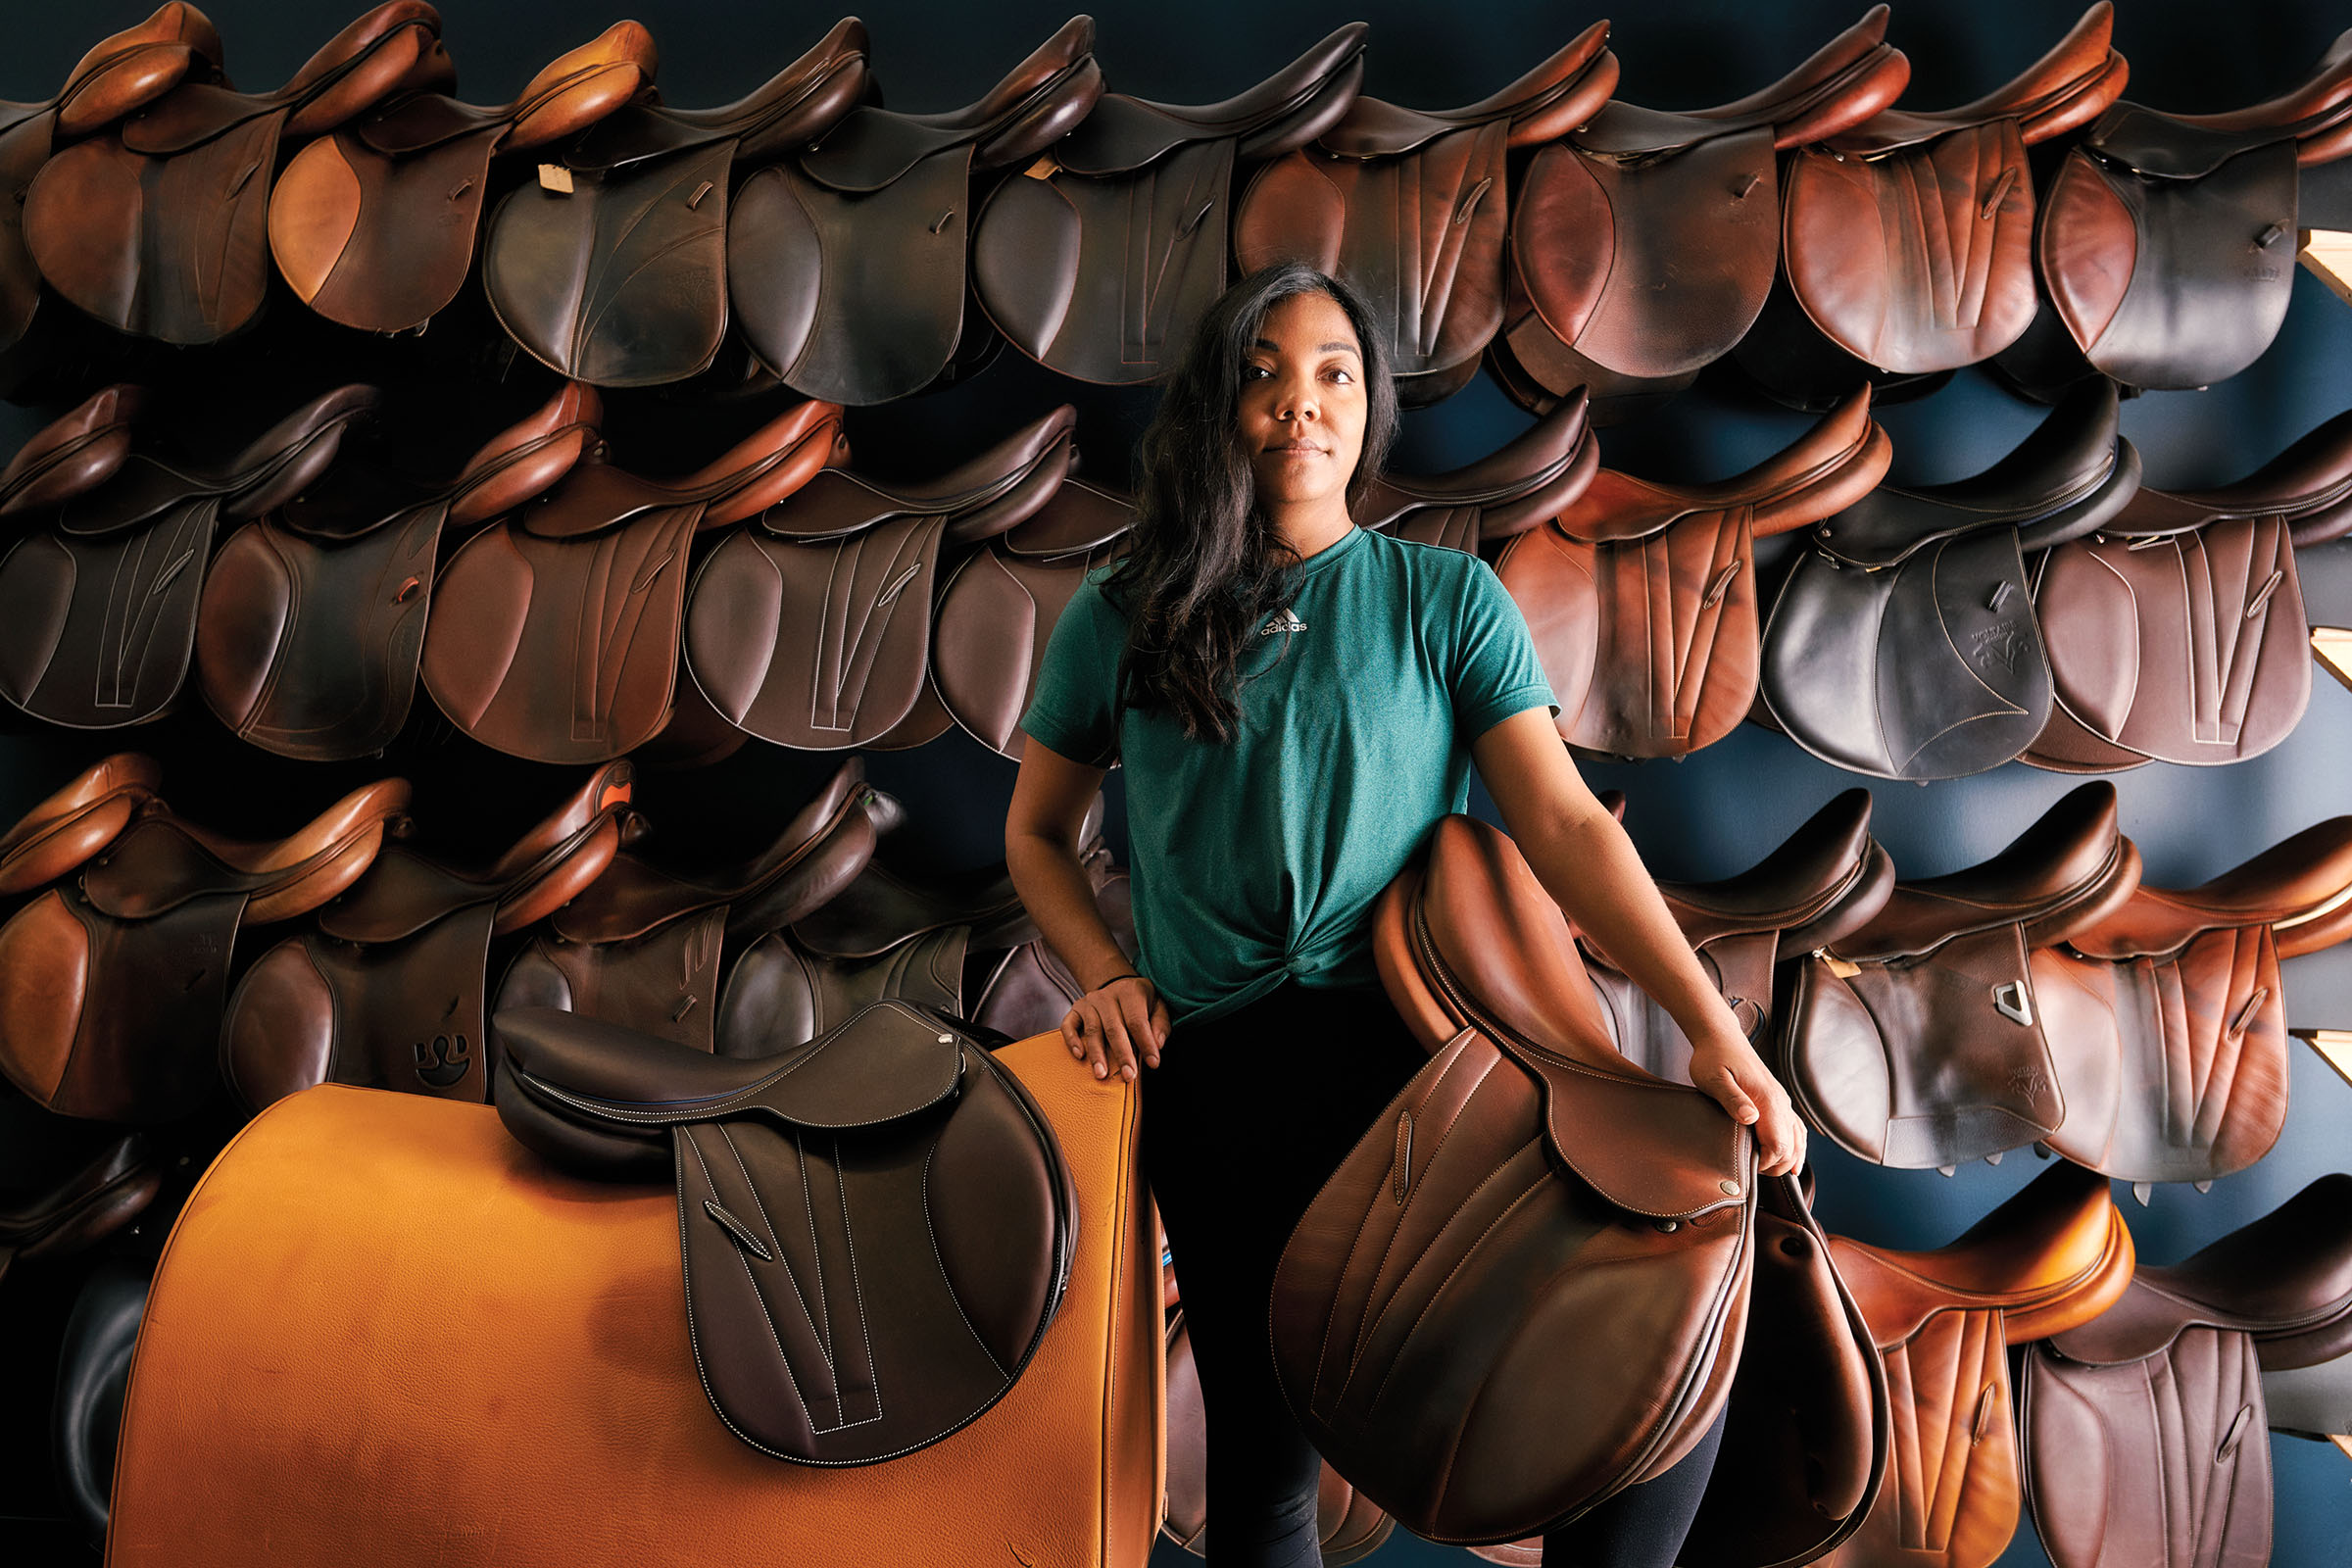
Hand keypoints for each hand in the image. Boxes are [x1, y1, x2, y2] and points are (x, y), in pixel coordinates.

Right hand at [1060, 973, 1169, 1082]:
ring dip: (1097, 1054)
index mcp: (1130, 992)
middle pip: (1114, 1028)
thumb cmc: (1140, 1001)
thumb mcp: (1158, 1006)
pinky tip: (1079, 1056)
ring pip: (1092, 1030)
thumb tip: (1157, 1044)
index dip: (1146, 1043)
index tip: (1153, 1063)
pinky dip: (1072, 1040)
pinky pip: (1069, 1025)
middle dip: (1122, 1054)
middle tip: (1128, 1075)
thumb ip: (1160, 1024)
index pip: (1137, 1021)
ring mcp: (1089, 1002)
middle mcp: (1107, 996)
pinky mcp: (1075, 1010)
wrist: (1117, 985)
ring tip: (1102, 1074)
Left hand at [1686, 1036, 1806, 1177]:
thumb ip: (1732, 1099)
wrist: (1720, 1038)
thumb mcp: (1714, 1079)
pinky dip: (1796, 1147)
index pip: (1779, 1145)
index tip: (1747, 1165)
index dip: (1766, 1162)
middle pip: (1792, 1147)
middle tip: (1753, 1171)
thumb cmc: (1713, 1058)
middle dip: (1777, 1166)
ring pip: (1798, 1139)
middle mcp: (1780, 1102)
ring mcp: (1782, 1101)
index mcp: (1767, 1100)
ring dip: (1788, 1159)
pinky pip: (1796, 1128)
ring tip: (1770, 1171)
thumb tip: (1750, 1118)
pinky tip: (1791, 1158)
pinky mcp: (1778, 1100)